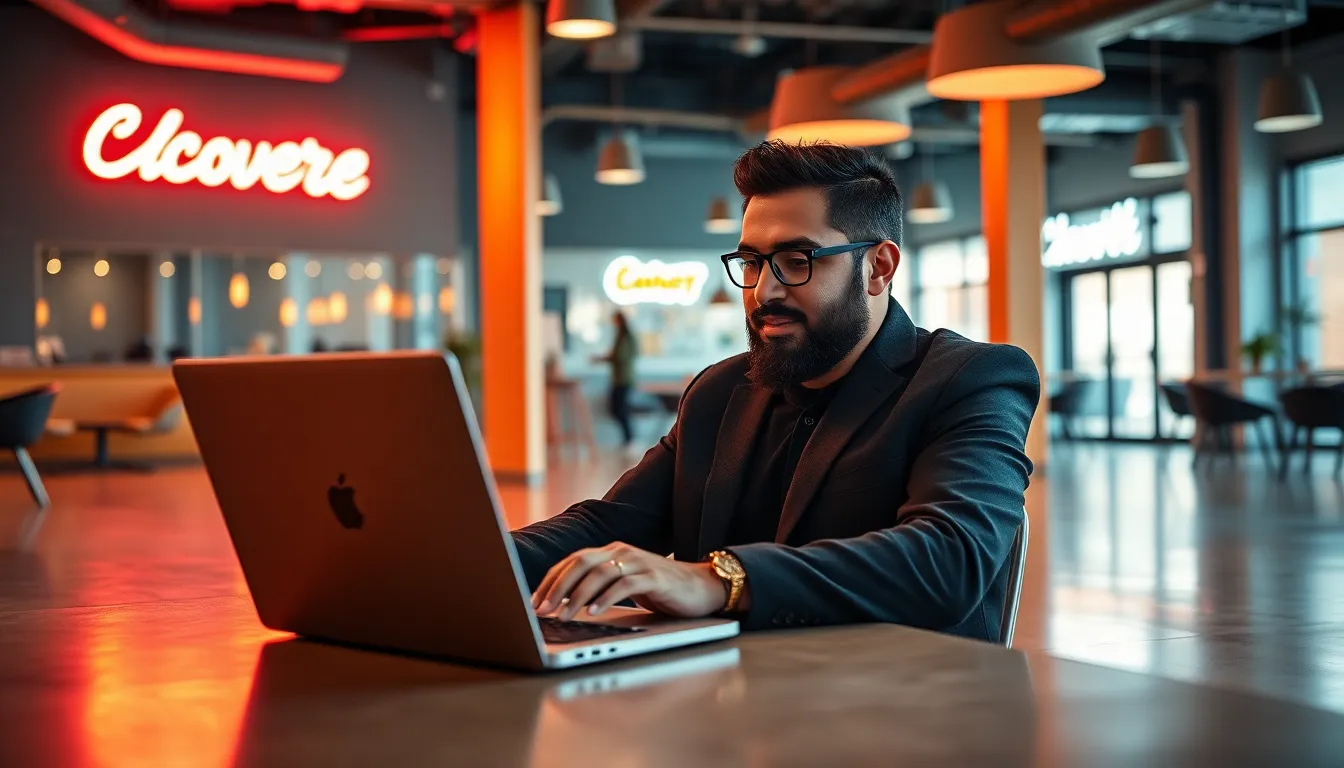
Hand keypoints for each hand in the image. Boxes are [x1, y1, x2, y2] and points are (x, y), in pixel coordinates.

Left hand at [531, 543, 726, 619]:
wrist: (701, 586)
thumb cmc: (658, 589)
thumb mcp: (623, 585)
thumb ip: (598, 587)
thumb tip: (560, 604)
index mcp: (609, 552)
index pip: (571, 562)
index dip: (550, 581)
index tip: (534, 601)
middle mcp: (621, 552)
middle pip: (580, 563)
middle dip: (557, 587)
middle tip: (541, 609)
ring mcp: (638, 562)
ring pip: (599, 574)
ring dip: (578, 596)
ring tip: (564, 615)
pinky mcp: (654, 577)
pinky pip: (625, 585)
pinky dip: (606, 599)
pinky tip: (594, 613)